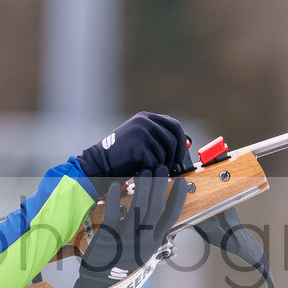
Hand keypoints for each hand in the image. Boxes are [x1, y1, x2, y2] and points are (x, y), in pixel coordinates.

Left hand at [71, 165, 186, 287]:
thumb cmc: (122, 275)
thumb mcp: (142, 261)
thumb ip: (150, 243)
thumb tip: (159, 228)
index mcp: (153, 247)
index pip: (170, 218)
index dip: (176, 198)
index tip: (180, 182)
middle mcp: (142, 242)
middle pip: (154, 208)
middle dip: (159, 186)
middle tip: (160, 168)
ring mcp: (124, 239)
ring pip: (136, 208)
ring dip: (141, 187)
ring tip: (144, 171)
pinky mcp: (106, 238)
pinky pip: (112, 214)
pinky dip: (113, 199)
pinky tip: (115, 185)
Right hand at [76, 112, 191, 190]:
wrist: (100, 163)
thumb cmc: (122, 155)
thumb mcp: (141, 139)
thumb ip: (159, 137)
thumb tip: (187, 142)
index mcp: (145, 117)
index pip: (174, 125)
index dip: (182, 141)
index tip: (181, 155)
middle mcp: (144, 121)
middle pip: (173, 138)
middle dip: (176, 155)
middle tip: (173, 166)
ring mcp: (141, 132)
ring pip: (165, 152)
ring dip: (162, 165)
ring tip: (151, 169)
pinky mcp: (138, 146)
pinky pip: (156, 161)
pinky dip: (152, 169)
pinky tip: (142, 170)